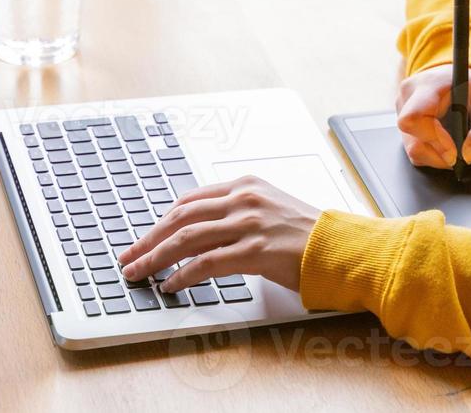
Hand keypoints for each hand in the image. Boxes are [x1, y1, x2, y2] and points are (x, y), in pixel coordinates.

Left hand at [117, 175, 319, 293]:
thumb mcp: (271, 209)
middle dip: (148, 239)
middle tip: (129, 257)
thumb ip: (239, 213)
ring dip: (155, 258)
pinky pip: (206, 263)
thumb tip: (201, 234)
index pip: (190, 200)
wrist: (341, 247)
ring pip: (186, 238)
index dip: (161, 221)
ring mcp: (250, 223)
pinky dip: (182, 275)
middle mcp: (245, 199)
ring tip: (138, 273)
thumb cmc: (309, 235)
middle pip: (181, 216)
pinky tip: (170, 285)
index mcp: (247, 185)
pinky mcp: (255, 250)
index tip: (144, 237)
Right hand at [396, 64, 470, 168]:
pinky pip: (415, 150)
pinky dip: (434, 155)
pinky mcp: (406, 124)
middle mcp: (409, 96)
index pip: (413, 118)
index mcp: (429, 84)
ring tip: (459, 147)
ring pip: (413, 150)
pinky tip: (449, 144)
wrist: (470, 79)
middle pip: (411, 141)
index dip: (433, 140)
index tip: (455, 151)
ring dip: (438, 157)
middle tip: (462, 153)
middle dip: (439, 155)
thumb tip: (469, 154)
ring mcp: (403, 110)